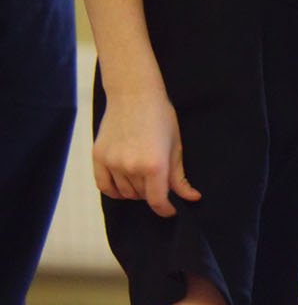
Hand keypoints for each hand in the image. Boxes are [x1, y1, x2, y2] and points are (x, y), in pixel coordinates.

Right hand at [93, 88, 197, 217]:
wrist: (133, 94)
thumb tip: (192, 198)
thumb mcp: (175, 148)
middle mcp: (131, 166)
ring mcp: (112, 162)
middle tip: (159, 182)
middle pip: (142, 196)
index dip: (166, 209)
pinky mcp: (98, 156)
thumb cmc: (160, 118)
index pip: (157, 201)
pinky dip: (114, 190)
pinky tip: (124, 185)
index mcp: (154, 165)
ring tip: (143, 178)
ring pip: (124, 192)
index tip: (171, 209)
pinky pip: (104, 186)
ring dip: (135, 191)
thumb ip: (180, 177)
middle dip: (153, 194)